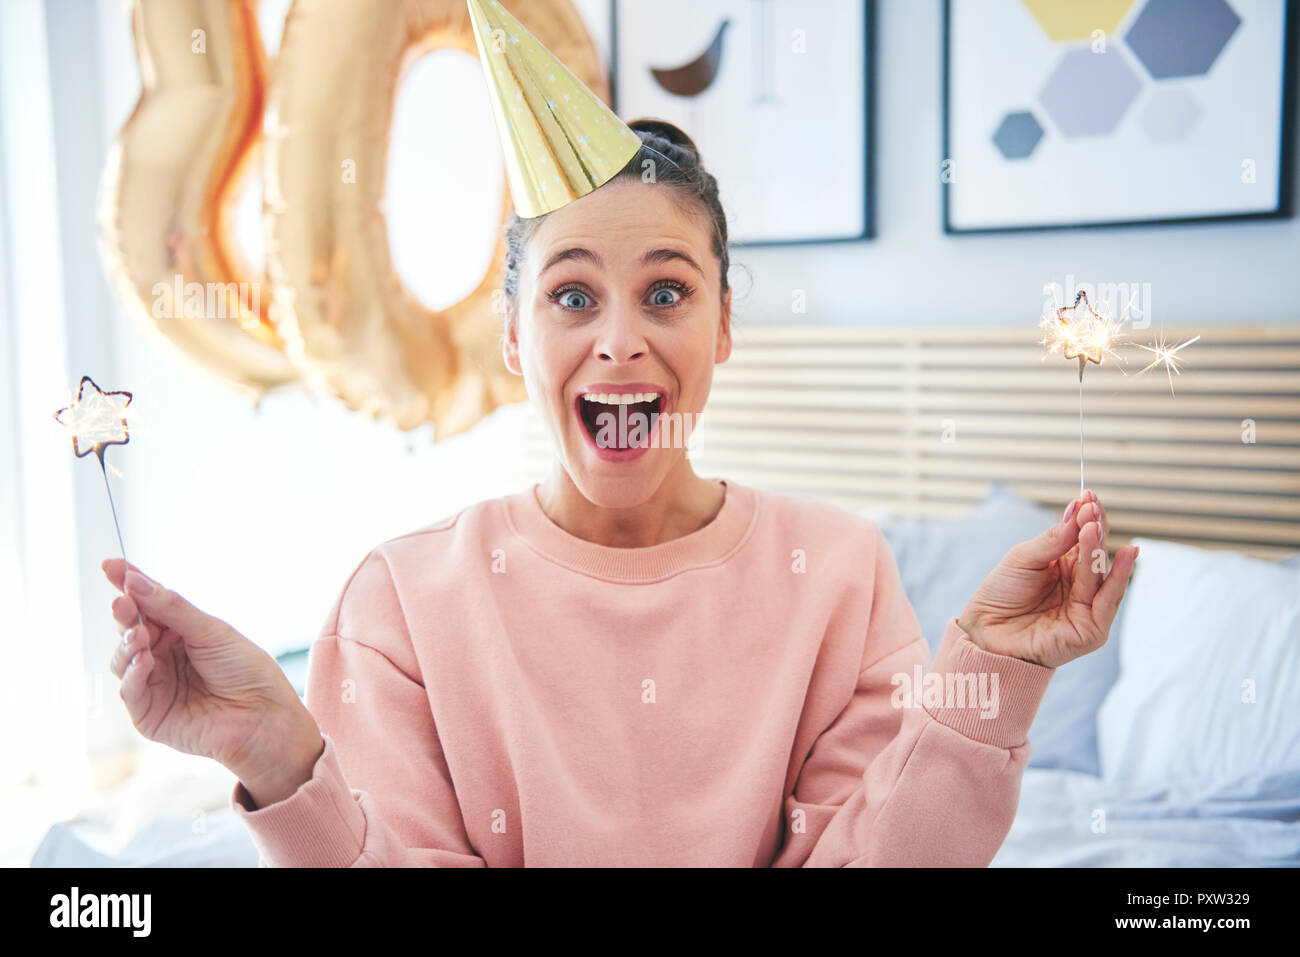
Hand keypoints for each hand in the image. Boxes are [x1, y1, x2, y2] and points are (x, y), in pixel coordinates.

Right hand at [104, 558, 323, 803]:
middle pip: (130, 629)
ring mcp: (153, 684)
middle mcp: (162, 656)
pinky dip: (133, 674)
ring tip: (139, 635)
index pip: (148, 604)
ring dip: (127, 644)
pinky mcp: (149, 714)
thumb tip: (136, 581)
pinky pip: (130, 691)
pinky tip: (145, 661)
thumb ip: (173, 609)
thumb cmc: (246, 671)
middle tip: (123, 602)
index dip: (129, 584)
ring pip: (123, 658)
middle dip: (125, 614)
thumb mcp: (212, 632)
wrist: (265, 716)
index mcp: (179, 632)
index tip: (111, 564)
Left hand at [957, 489, 1138, 668]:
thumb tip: (1078, 511)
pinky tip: (1124, 555)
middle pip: (1095, 553)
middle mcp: (1081, 586)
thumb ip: (1052, 540)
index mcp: (1066, 566)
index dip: (1088, 517)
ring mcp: (1088, 607)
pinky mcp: (1091, 630)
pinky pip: (1109, 601)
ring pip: (1102, 574)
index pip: (1084, 538)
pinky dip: (1118, 578)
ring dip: (1099, 549)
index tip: (1087, 496)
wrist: (983, 633)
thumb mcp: (1023, 559)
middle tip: (1091, 508)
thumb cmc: (1001, 596)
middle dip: (1095, 529)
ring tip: (1094, 526)